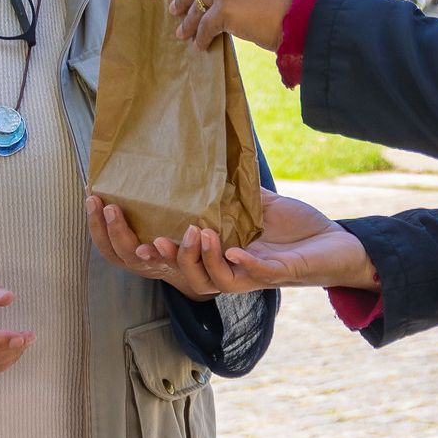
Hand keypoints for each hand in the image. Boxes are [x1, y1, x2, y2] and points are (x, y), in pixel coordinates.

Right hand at [85, 190, 376, 294]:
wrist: (339, 247)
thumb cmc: (296, 230)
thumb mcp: (256, 203)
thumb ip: (227, 189)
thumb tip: (198, 155)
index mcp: (203, 254)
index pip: (148, 255)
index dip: (116, 237)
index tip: (97, 203)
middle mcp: (218, 270)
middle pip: (163, 273)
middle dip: (137, 251)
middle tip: (124, 221)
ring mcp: (245, 277)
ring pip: (203, 282)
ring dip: (191, 259)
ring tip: (190, 231)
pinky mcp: (273, 276)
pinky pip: (247, 278)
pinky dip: (236, 264)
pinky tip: (231, 249)